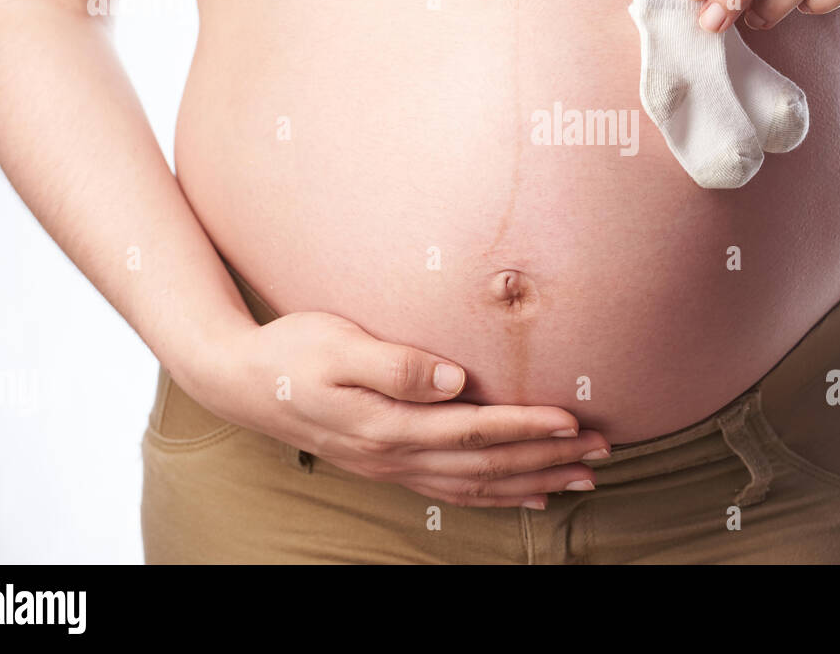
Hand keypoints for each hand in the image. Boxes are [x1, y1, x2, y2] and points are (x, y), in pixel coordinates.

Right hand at [188, 312, 608, 508]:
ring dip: (532, 481)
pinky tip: (528, 494)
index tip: (572, 420)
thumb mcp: (338, 343)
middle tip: (599, 452)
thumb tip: (453, 379)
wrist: (240, 381)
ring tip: (581, 478)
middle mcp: (395, 454)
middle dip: (547, 459)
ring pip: (476, 486)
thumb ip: (397, 364)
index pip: (474, 430)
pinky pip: (454, 492)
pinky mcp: (387, 465)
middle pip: (487, 465)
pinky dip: (497, 497)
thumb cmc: (292, 351)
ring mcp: (391, 466)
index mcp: (388, 423)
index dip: (526, 426)